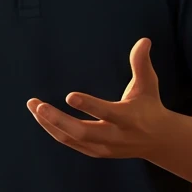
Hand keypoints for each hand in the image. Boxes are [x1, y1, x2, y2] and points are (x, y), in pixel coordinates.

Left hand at [27, 38, 165, 158]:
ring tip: (33, 106)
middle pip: (83, 131)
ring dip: (49, 124)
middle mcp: (115, 136)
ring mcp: (104, 147)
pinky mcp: (95, 152)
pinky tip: (41, 116)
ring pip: (71, 138)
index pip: (107, 113)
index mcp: (129, 118)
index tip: (69, 96)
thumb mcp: (148, 84)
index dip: (89, 105)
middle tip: (38, 105)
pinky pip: (70, 142)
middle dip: (58, 119)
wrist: (158, 140)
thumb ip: (141, 63)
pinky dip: (54, 130)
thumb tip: (144, 40)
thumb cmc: (149, 105)